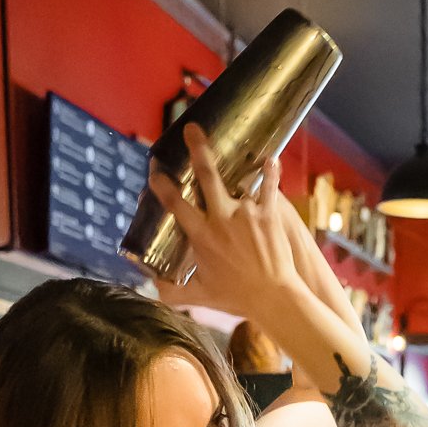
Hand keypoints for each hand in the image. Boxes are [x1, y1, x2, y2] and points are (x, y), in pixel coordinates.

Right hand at [151, 128, 299, 319]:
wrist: (273, 298)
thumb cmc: (236, 298)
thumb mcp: (200, 296)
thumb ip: (173, 292)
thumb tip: (154, 287)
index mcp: (201, 236)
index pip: (175, 204)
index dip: (163, 186)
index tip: (155, 172)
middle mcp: (222, 219)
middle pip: (206, 176)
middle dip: (196, 150)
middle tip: (190, 128)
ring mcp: (247, 213)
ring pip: (238, 178)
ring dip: (235, 158)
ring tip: (235, 142)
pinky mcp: (269, 214)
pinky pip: (269, 187)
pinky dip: (270, 171)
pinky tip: (270, 158)